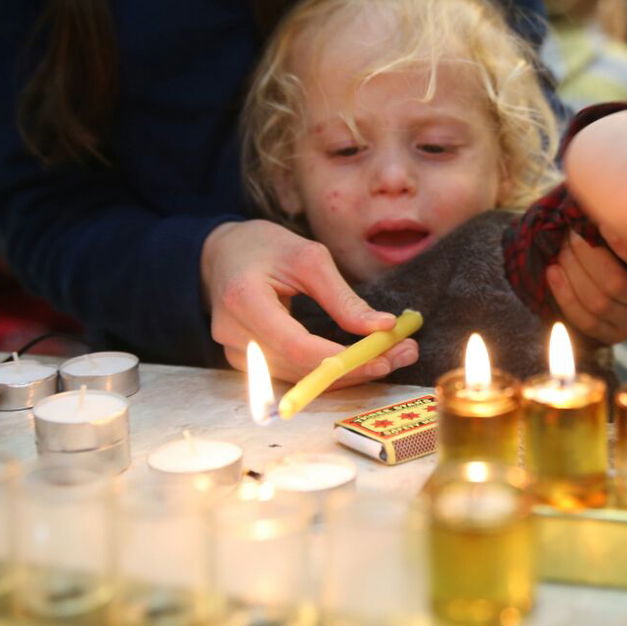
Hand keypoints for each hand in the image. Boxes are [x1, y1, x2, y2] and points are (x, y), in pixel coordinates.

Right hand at [202, 220, 418, 385]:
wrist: (223, 254)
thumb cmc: (265, 248)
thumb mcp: (309, 258)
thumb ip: (342, 298)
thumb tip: (384, 327)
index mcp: (244, 300)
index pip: (296, 346)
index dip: (340, 359)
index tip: (383, 356)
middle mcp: (233, 334)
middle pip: (301, 368)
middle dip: (356, 368)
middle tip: (403, 354)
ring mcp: (236, 353)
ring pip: (301, 377)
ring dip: (349, 372)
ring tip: (394, 354)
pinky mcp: (247, 362)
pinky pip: (293, 373)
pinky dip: (328, 370)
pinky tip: (362, 360)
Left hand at [548, 230, 626, 342]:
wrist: (625, 267)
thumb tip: (609, 213)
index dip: (626, 248)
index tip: (603, 225)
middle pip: (617, 285)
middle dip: (587, 255)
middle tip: (572, 233)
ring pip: (598, 303)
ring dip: (573, 272)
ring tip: (562, 249)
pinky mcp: (615, 334)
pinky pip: (586, 321)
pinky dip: (565, 294)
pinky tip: (553, 271)